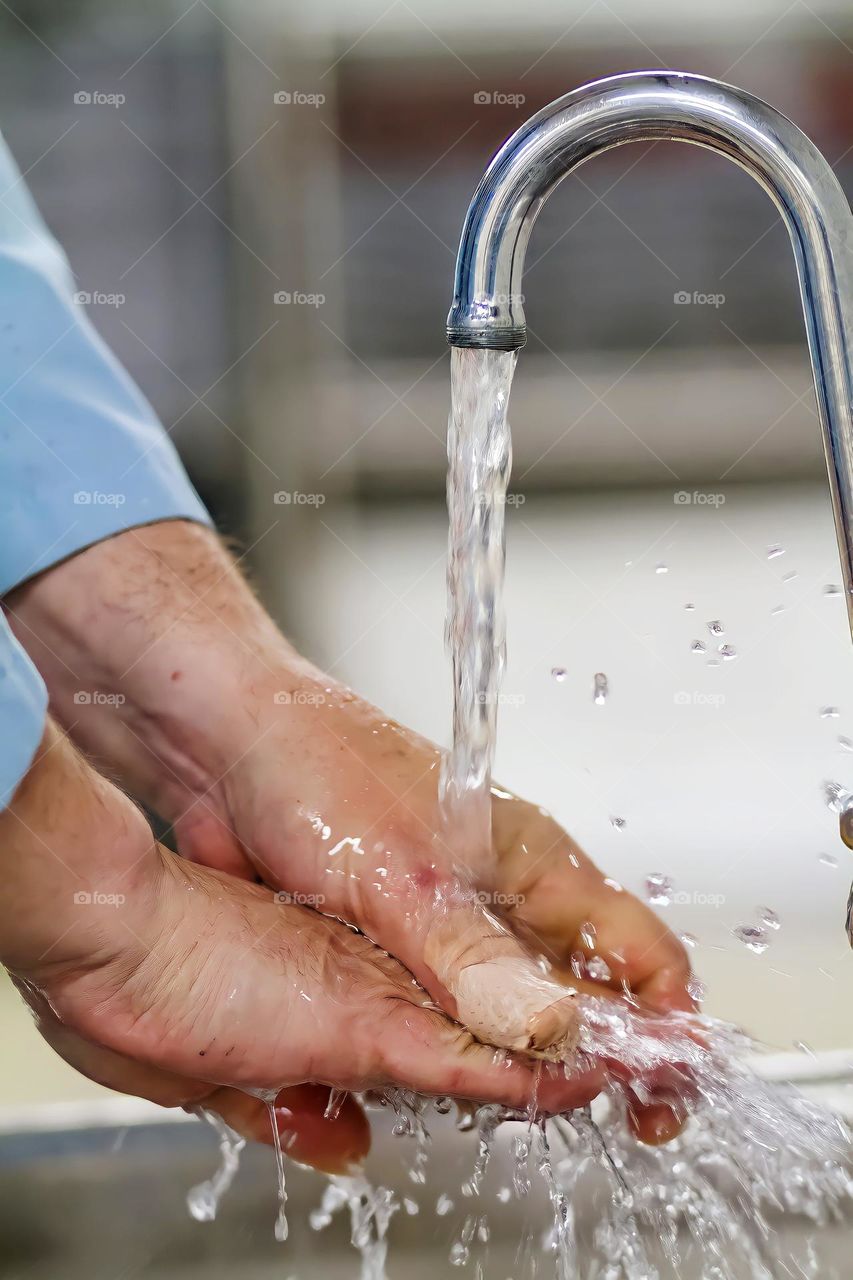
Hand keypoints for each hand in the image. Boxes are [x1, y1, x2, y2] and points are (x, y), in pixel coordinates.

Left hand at [7, 522, 695, 1138]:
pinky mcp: (385, 951)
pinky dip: (430, 1062)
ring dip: (503, 1072)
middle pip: (577, 999)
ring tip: (491, 1117)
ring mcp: (442, 930)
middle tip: (586, 1124)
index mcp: (532, 864)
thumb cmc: (317, 766)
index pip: (637, 950)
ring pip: (500, 1021)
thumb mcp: (398, 873)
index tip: (661, 1096)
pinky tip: (407, 1096)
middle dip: (589, 1064)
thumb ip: (471, 956)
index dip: (664, 1025)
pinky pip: (428, 1022)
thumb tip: (558, 1032)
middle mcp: (498, 901)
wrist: (219, 748)